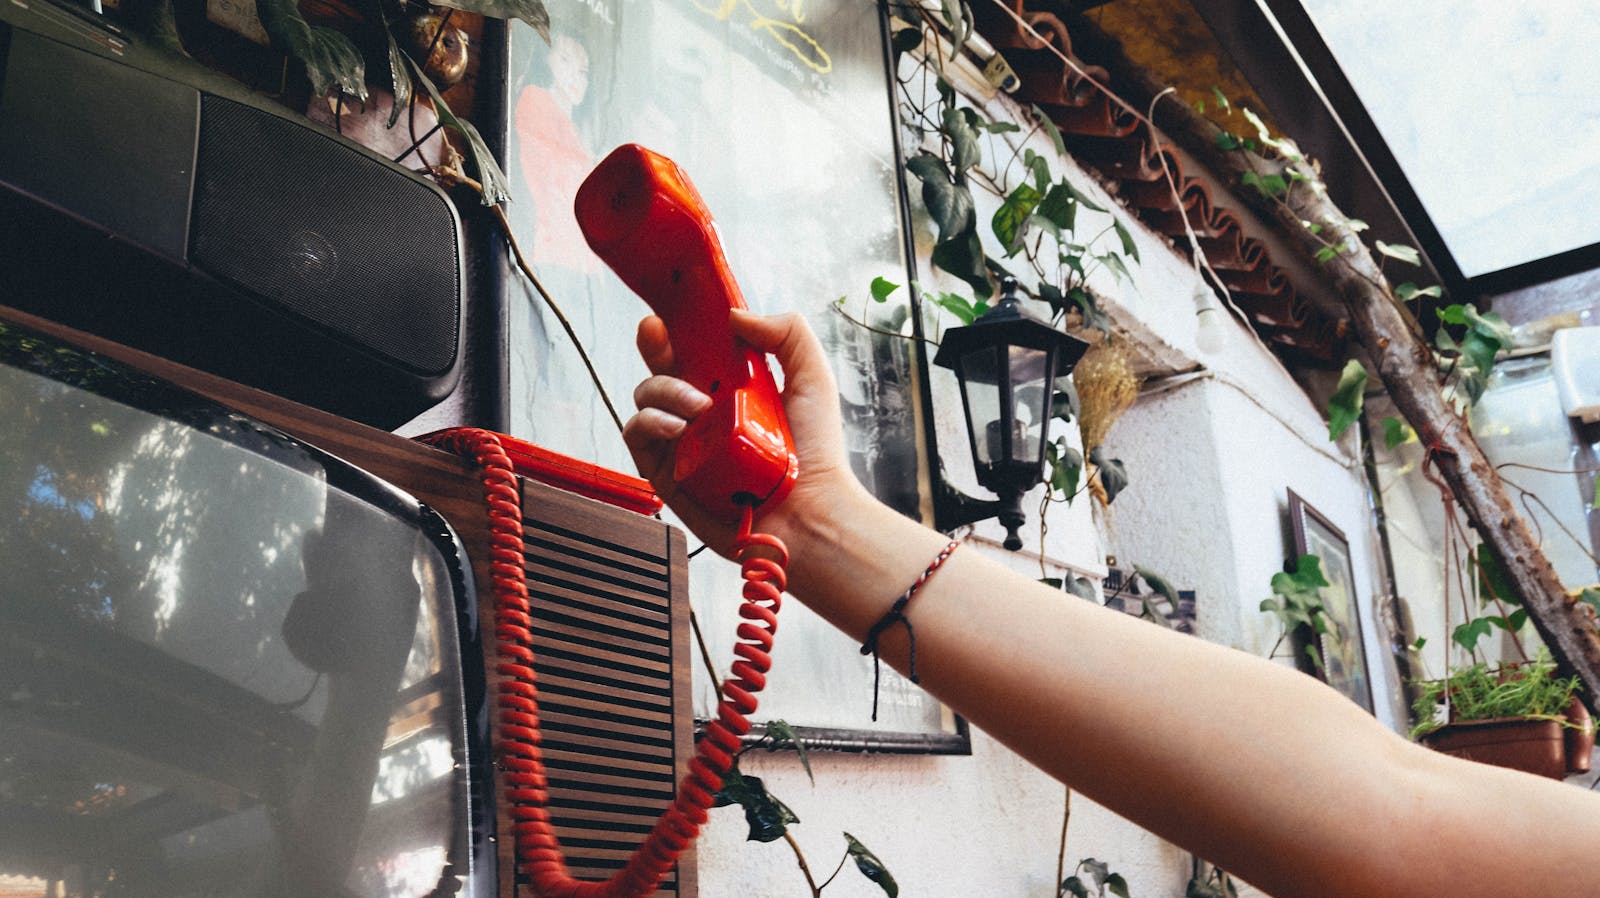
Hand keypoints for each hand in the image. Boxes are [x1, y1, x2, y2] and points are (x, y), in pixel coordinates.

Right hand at [622, 310, 862, 557]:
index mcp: (731, 387)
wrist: (809, 511)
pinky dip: (649, 423)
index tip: (672, 312)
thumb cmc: (816, 453)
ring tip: (699, 406)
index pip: (694, 349)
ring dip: (664, 390)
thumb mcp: (812, 377)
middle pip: (660, 368)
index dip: (678, 328)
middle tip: (657, 335)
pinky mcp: (668, 473)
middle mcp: (703, 412)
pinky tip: (677, 428)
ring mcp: (683, 441)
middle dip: (653, 345)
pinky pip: (637, 436)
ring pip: (645, 398)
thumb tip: (736, 315)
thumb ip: (785, 332)